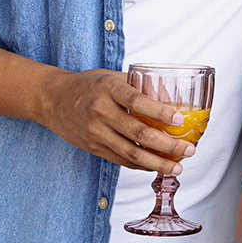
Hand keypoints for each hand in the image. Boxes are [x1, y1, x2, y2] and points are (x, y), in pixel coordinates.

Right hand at [38, 68, 195, 173]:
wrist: (52, 99)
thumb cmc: (89, 85)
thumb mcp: (113, 76)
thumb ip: (141, 85)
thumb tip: (172, 99)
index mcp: (108, 88)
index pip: (138, 101)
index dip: (161, 112)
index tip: (181, 119)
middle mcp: (101, 111)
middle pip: (139, 133)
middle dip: (168, 145)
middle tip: (189, 149)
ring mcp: (95, 132)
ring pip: (131, 153)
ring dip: (158, 162)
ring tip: (178, 166)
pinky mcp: (92, 147)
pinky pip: (121, 160)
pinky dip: (141, 165)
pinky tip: (157, 166)